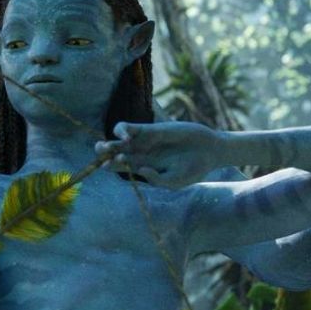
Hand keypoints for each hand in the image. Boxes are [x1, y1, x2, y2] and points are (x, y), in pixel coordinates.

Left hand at [95, 121, 223, 187]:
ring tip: (109, 146)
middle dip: (103, 153)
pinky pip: (131, 128)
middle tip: (101, 153)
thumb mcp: (175, 181)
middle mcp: (139, 154)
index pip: (119, 167)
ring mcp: (144, 142)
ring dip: (110, 142)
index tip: (105, 166)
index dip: (109, 166)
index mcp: (142, 168)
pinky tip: (126, 136)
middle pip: (113, 153)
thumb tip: (141, 171)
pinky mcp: (151, 130)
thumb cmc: (192, 170)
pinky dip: (123, 130)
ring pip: (118, 140)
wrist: (209, 151)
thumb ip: (158, 179)